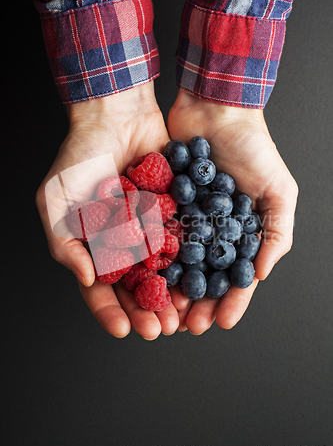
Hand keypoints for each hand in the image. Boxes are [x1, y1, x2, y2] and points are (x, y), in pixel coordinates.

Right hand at [36, 82, 178, 339]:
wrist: (116, 116)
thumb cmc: (78, 157)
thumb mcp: (56, 200)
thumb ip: (65, 242)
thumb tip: (86, 278)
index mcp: (93, 246)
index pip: (101, 287)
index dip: (110, 310)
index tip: (123, 329)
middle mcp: (124, 244)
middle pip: (136, 287)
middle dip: (146, 310)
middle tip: (158, 329)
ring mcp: (150, 230)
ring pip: (163, 272)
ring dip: (172, 296)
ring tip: (182, 316)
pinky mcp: (173, 213)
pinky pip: (184, 242)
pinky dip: (191, 263)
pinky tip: (199, 280)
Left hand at [167, 90, 297, 333]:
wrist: (215, 109)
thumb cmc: (253, 148)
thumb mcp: (278, 189)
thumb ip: (276, 232)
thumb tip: (261, 274)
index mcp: (242, 231)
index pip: (237, 275)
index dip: (231, 301)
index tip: (221, 323)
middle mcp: (213, 229)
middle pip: (204, 276)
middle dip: (197, 302)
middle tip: (186, 326)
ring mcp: (187, 218)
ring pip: (177, 263)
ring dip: (171, 288)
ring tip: (164, 311)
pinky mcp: (164, 204)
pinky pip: (157, 236)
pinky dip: (152, 258)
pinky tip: (146, 276)